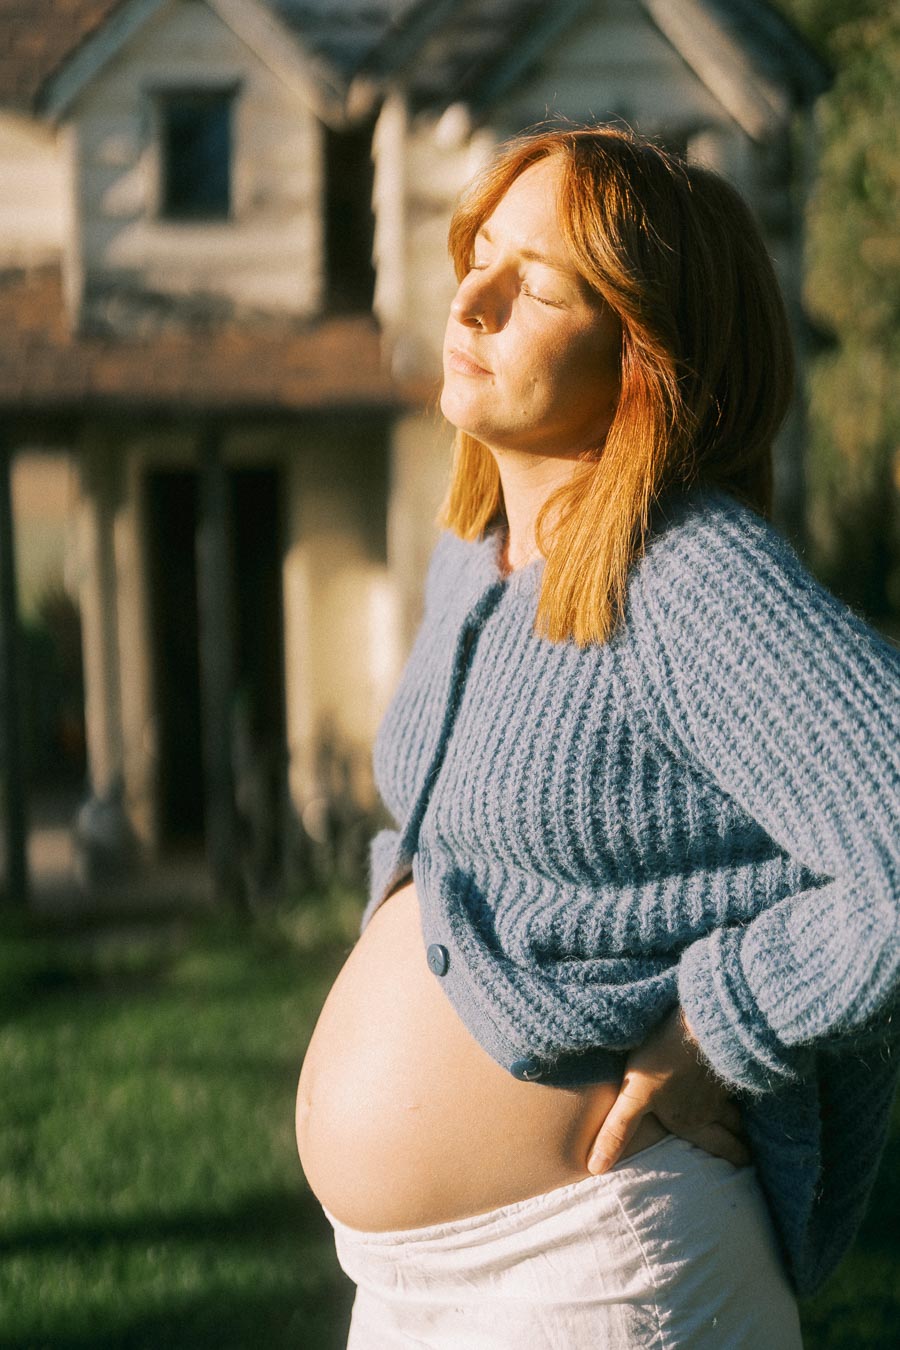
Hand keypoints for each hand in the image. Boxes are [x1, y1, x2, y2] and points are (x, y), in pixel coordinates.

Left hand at [586, 1006, 750, 1173]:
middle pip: (734, 1129)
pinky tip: (738, 1078)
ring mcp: (723, 1081)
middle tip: (751, 1154)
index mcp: (691, 1120)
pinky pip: (740, 1078)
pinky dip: (742, 1085)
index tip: (746, 1166)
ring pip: (739, 1105)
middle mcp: (712, 1106)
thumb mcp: (635, 1095)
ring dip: (743, 1117)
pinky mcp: (728, 1056)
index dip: (733, 1157)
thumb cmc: (665, 1059)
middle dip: (741, 1143)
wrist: (698, 1022)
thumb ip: (618, 1131)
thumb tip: (596, 1168)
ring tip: (747, 1122)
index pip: (719, 1146)